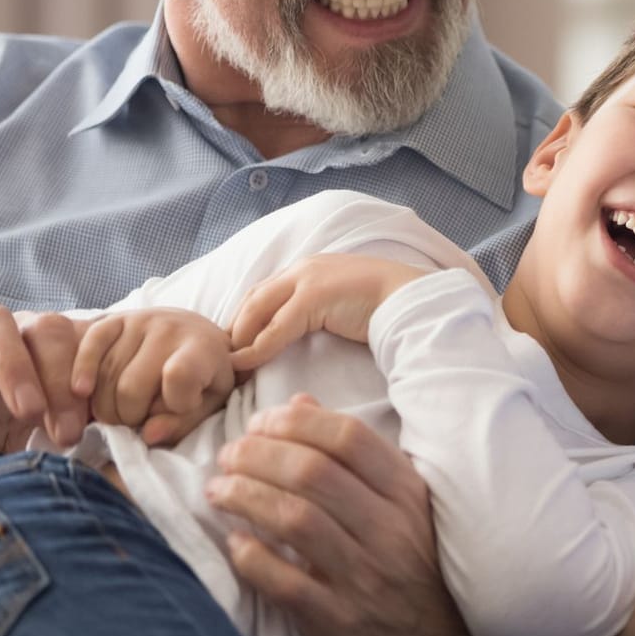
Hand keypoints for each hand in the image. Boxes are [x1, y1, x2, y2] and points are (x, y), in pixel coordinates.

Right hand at [0, 307, 92, 463]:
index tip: (98, 417)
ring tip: (27, 412)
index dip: (90, 374)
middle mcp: (19, 332)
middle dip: (60, 377)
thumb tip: (126, 432)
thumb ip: (88, 418)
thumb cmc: (27, 427)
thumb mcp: (60, 424)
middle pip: (44, 328)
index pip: (82, 341)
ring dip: (13, 367)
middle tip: (67, 428)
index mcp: (58, 345)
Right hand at [71, 308, 234, 445]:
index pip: (179, 377)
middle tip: (138, 420)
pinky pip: (89, 345)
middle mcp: (170, 329)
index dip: (173, 404)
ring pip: (106, 376)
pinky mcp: (115, 318)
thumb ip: (182, 423)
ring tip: (122, 410)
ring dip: (106, 406)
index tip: (179, 408)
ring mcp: (140, 320)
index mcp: (203, 349)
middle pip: (130, 388)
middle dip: (129, 417)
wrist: (196, 335)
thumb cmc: (204, 377)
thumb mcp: (208, 404)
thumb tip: (148, 435)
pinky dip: (82, 372)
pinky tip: (83, 391)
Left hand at [208, 394, 517, 635]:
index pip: (348, 437)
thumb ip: (354, 456)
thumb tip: (301, 404)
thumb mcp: (402, 507)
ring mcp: (365, 578)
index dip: (295, 422)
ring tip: (218, 490)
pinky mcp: (338, 622)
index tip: (260, 424)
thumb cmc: (415, 572)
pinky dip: (250, 557)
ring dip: (244, 497)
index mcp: (408, 496)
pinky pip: (284, 581)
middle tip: (228, 456)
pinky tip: (234, 543)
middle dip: (257, 455)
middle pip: (312, 472)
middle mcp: (391, 531)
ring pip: (294, 519)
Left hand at [228, 254, 427, 370]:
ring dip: (239, 339)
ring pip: (257, 310)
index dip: (245, 319)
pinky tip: (245, 365)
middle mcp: (302, 269)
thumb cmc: (385, 308)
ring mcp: (307, 279)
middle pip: (253, 299)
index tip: (235, 346)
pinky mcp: (313, 297)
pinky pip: (275, 328)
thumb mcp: (342, 306)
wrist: (412, 300)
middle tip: (222, 359)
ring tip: (229, 366)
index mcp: (310, 268)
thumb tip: (301, 333)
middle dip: (233, 329)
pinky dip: (257, 348)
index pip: (264, 293)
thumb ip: (319, 312)